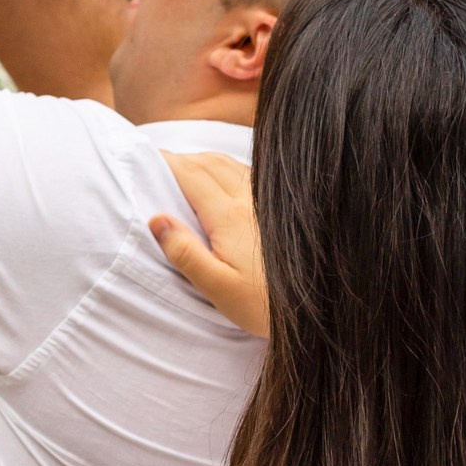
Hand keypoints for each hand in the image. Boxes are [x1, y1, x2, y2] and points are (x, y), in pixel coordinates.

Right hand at [148, 153, 267, 337]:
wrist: (320, 308)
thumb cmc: (264, 306)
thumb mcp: (218, 288)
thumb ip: (185, 254)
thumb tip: (157, 219)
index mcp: (229, 216)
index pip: (190, 175)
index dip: (166, 162)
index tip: (145, 157)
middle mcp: (249, 201)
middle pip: (208, 163)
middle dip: (180, 159)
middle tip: (158, 163)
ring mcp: (266, 202)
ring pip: (229, 164)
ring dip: (202, 160)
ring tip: (184, 168)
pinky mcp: (279, 208)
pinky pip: (247, 174)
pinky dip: (225, 167)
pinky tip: (222, 179)